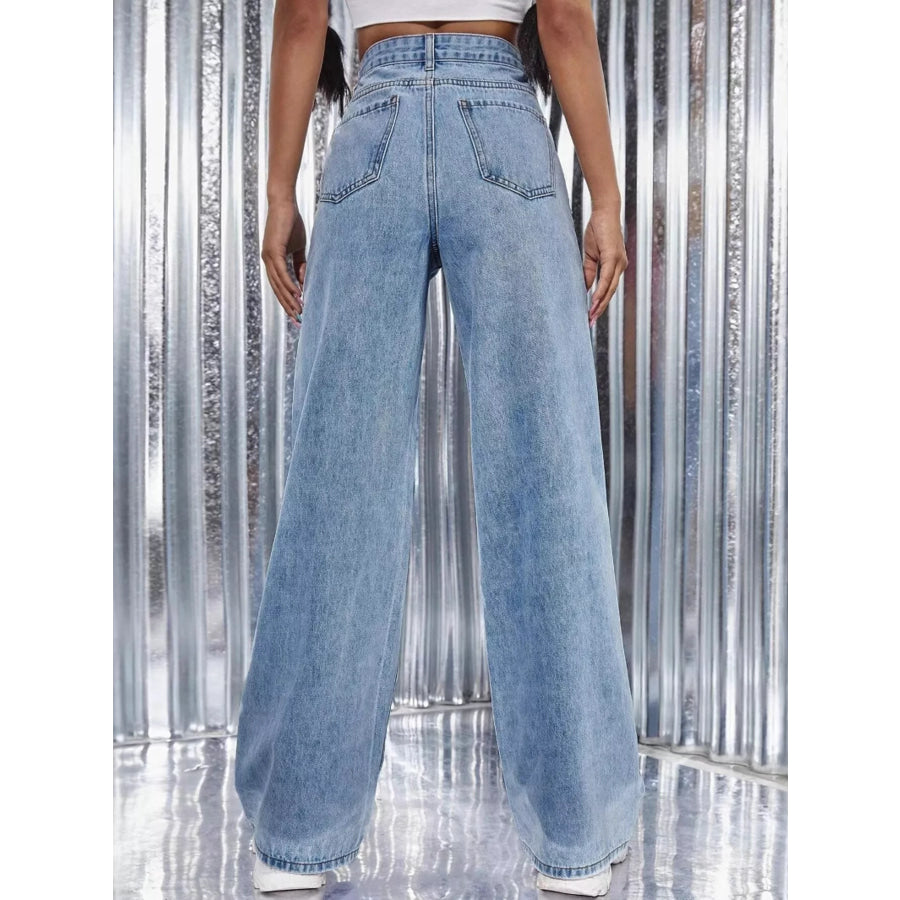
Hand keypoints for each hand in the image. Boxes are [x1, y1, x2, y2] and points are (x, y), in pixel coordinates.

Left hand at [260, 197, 306, 323]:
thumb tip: (303, 282)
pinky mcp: (273, 250)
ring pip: (279, 284)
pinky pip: (281, 272)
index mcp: (272, 261)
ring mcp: (268, 256)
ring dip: (289, 299)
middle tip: (297, 320)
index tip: (297, 314)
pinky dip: (289, 284)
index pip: (279, 286)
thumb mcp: (298, 248)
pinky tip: (297, 294)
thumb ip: (300, 265)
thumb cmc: (291, 223)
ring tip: (299, 311)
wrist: (284, 203)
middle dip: (288, 306)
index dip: (287, 301)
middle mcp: (267, 261)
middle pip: (277, 290)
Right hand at [583, 207, 627, 326]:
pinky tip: (595, 301)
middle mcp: (620, 265)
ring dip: (600, 304)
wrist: (604, 211)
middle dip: (600, 309)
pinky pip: (607, 278)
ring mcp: (619, 262)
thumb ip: (589, 272)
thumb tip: (586, 288)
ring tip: (591, 316)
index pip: (608, 289)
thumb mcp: (591, 255)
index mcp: (615, 266)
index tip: (591, 315)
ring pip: (610, 288)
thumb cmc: (598, 230)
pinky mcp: (613, 256)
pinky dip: (601, 291)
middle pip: (611, 293)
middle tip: (590, 322)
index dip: (600, 303)